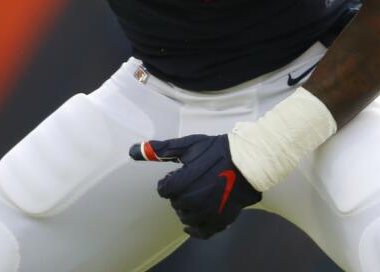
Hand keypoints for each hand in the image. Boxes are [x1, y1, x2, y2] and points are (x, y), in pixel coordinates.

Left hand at [129, 134, 260, 238]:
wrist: (247, 162)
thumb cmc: (215, 151)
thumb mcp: (187, 146)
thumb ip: (159, 150)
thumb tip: (133, 151)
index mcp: (181, 183)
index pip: (163, 189)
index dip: (170, 181)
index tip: (179, 175)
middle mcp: (191, 201)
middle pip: (175, 203)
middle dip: (179, 194)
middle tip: (191, 183)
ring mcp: (205, 213)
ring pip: (186, 218)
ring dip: (186, 209)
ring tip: (196, 197)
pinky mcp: (218, 220)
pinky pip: (201, 232)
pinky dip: (195, 230)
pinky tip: (192, 225)